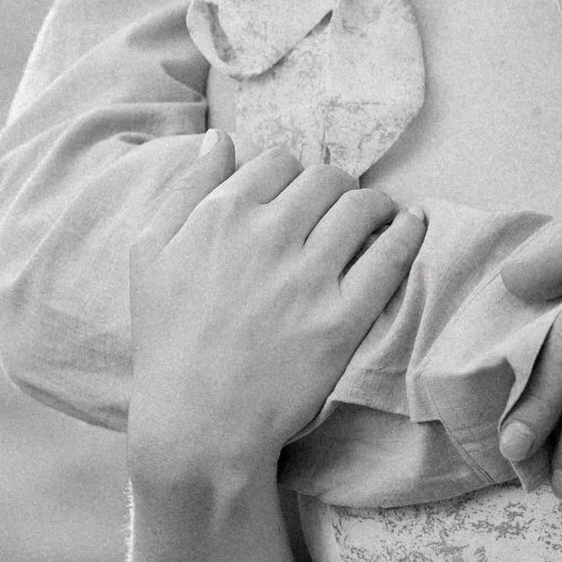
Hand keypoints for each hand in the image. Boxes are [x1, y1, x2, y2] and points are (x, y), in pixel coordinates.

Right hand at [127, 133, 425, 480]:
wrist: (198, 422)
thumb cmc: (168, 339)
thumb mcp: (149, 254)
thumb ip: (185, 190)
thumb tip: (219, 139)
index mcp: (222, 215)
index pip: (278, 162)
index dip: (291, 175)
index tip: (296, 197)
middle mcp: (269, 236)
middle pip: (326, 178)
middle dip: (334, 187)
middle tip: (336, 209)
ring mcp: (310, 277)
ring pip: (361, 207)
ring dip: (374, 204)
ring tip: (377, 216)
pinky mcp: (343, 317)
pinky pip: (390, 257)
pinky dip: (407, 233)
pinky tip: (412, 226)